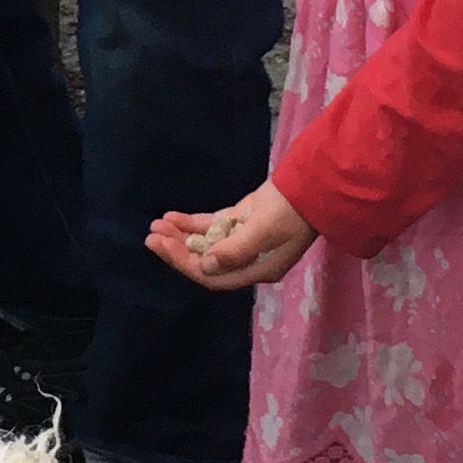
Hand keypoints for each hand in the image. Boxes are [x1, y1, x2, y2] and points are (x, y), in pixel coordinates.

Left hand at [148, 182, 313, 289]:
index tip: (163, 246)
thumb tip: (206, 265)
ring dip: (180, 236)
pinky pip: (210, 227)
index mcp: (255, 270)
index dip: (185, 263)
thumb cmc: (292, 212)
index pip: (212, 276)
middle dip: (176, 251)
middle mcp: (246, 260)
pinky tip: (172, 216)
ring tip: (156, 225)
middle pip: (204, 262)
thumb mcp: (265, 231)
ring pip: (204, 243)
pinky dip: (191, 224)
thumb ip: (235, 250)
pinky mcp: (240, 221)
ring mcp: (242, 240)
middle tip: (151, 237)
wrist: (311, 186)